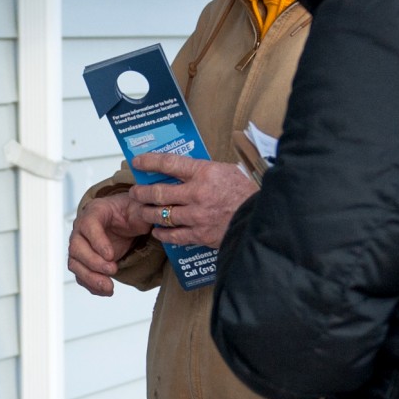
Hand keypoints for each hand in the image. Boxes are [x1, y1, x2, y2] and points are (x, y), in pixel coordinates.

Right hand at [67, 192, 152, 296]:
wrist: (123, 221)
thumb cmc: (128, 212)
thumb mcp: (137, 208)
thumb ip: (142, 212)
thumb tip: (149, 215)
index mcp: (94, 212)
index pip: (88, 225)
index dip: (97, 241)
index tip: (111, 255)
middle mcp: (81, 229)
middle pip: (76, 247)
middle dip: (93, 262)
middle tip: (113, 270)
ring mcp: (80, 246)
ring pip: (75, 263)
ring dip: (90, 277)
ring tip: (109, 287)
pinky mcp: (84, 262)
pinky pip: (81, 276)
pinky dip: (92, 285)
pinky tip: (107, 290)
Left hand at [129, 153, 256, 248]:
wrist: (263, 217)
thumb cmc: (244, 192)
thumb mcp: (225, 171)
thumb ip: (201, 170)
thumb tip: (178, 169)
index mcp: (204, 172)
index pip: (168, 163)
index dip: (149, 161)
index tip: (137, 162)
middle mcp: (197, 194)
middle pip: (158, 192)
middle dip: (141, 192)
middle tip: (135, 192)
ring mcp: (197, 216)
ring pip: (162, 215)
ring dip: (148, 213)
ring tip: (142, 211)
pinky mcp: (200, 235)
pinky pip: (174, 236)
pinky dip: (163, 234)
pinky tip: (157, 231)